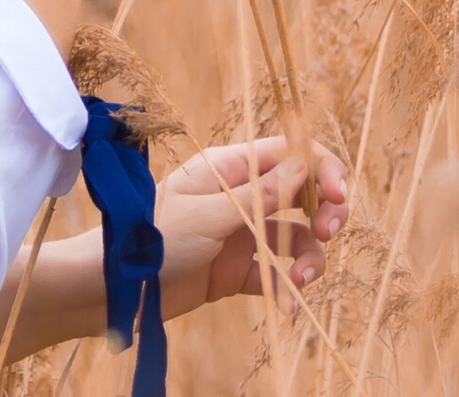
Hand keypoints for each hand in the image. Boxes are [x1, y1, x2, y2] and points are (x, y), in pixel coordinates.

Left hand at [156, 137, 348, 318]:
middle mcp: (241, 196)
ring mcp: (242, 234)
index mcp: (230, 168)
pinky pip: (278, 275)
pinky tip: (286, 304)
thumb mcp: (208, 214)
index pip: (289, 154)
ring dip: (309, 258)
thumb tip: (304, 166)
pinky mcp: (239, 271)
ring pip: (296, 238)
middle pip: (302, 194)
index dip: (322, 169)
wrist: (120, 287)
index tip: (337, 195)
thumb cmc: (154, 237)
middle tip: (328, 231)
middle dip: (326, 211)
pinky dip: (288, 288)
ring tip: (300, 280)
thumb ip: (259, 194)